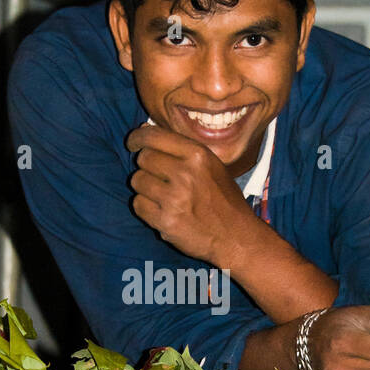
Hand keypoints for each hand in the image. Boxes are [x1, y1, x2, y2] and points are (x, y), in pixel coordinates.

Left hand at [124, 122, 258, 264]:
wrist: (235, 237)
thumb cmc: (224, 200)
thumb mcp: (212, 165)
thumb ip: (181, 150)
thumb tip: (144, 131)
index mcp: (198, 155)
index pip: (154, 136)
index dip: (138, 138)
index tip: (133, 142)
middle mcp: (185, 174)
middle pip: (143, 158)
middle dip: (146, 165)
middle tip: (158, 176)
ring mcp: (173, 199)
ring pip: (137, 180)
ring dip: (145, 187)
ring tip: (162, 195)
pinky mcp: (165, 221)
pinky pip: (137, 204)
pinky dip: (145, 206)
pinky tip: (161, 209)